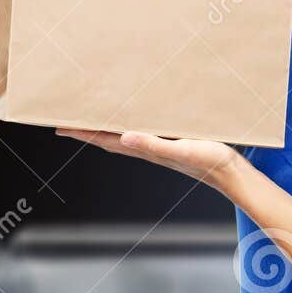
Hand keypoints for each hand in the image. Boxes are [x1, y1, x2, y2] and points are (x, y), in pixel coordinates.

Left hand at [56, 128, 244, 193]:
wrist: (230, 173)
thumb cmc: (209, 161)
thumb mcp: (182, 150)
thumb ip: (153, 145)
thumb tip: (123, 138)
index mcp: (145, 149)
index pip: (106, 140)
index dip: (83, 133)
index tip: (61, 127)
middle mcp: (147, 148)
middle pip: (108, 138)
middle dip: (86, 131)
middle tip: (66, 121)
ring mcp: (158, 147)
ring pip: (122, 136)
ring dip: (104, 129)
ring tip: (91, 119)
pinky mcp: (170, 142)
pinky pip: (140, 131)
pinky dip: (127, 126)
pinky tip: (132, 119)